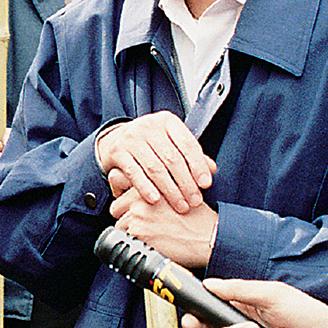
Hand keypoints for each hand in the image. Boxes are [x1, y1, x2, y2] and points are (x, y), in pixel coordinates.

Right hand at [96, 113, 216, 213]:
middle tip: (195, 201)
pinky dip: (146, 188)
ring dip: (170, 190)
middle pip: (172, 158)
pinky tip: (155, 200)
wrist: (115, 139)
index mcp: (167, 121)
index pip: (187, 144)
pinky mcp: (118, 151)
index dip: (198, 166)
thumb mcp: (171, 143)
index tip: (206, 184)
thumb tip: (212, 169)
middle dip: (186, 183)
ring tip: (180, 205)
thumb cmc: (150, 144)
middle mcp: (149, 126)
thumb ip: (191, 155)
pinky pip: (134, 173)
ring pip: (155, 168)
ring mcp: (131, 138)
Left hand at [109, 186, 217, 269]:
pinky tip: (154, 242)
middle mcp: (140, 196)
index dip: (124, 195)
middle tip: (144, 223)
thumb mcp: (180, 188)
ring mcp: (137, 215)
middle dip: (126, 216)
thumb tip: (137, 185)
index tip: (129, 203)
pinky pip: (125, 241)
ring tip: (152, 234)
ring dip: (131, 232)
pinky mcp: (138, 234)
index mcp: (150, 181)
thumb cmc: (199, 217)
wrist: (211, 237)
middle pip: (116, 208)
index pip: (117, 181)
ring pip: (120, 226)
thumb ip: (158, 184)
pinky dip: (136, 244)